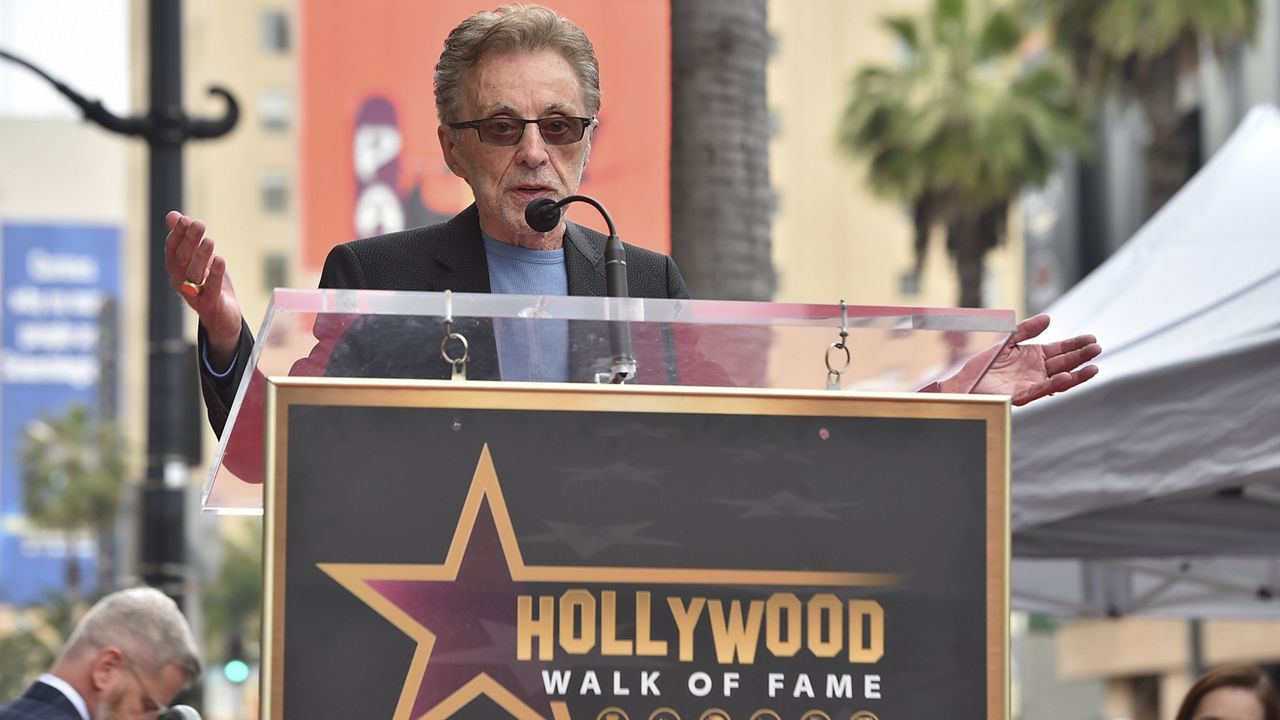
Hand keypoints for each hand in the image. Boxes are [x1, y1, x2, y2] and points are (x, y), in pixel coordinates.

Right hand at [164, 211, 243, 365]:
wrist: (223, 316)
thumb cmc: (209, 284)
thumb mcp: (199, 258)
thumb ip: (186, 238)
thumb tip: (172, 215)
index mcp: (177, 269)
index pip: (173, 250)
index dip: (178, 234)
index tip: (185, 219)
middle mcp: (181, 282)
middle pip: (182, 259)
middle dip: (190, 240)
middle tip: (198, 224)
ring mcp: (194, 295)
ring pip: (194, 274)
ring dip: (201, 256)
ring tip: (209, 241)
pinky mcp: (210, 305)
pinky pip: (211, 289)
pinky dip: (215, 275)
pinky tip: (220, 261)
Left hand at [971, 314, 1100, 405]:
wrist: (967, 382)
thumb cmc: (985, 364)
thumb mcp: (1008, 341)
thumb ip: (1027, 330)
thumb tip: (1048, 318)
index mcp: (1035, 357)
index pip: (1061, 349)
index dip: (1076, 344)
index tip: (1092, 338)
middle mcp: (1037, 371)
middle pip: (1065, 363)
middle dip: (1081, 356)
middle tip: (1097, 349)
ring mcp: (1032, 383)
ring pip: (1059, 379)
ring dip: (1076, 374)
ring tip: (1093, 368)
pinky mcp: (1022, 395)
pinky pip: (1041, 389)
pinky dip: (1053, 384)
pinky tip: (1065, 377)